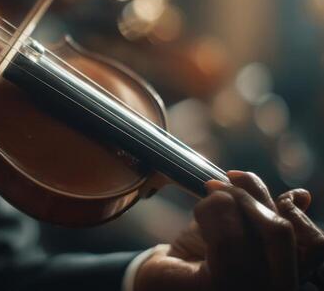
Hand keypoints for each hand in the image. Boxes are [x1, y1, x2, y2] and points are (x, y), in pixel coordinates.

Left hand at [135, 171, 323, 290]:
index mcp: (282, 278)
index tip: (274, 192)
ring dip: (228, 200)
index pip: (315, 245)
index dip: (297, 212)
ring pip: (259, 229)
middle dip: (253, 196)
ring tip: (207, 197)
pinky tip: (199, 216)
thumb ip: (266, 216)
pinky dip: (211, 211)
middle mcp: (271, 289)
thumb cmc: (198, 258)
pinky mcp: (220, 288)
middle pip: (285, 232)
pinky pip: (229, 238)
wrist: (157, 280)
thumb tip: (302, 195)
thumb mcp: (239, 230)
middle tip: (223, 183)